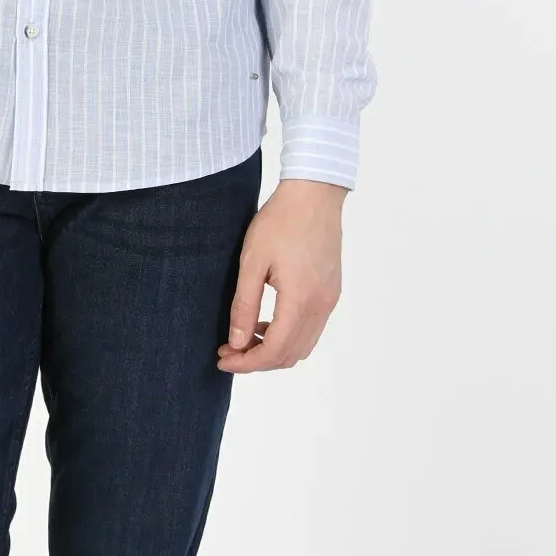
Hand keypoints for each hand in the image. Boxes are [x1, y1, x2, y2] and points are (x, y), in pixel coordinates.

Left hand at [216, 178, 347, 373]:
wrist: (314, 193)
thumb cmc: (280, 221)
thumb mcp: (252, 262)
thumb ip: (245, 305)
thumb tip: (236, 341)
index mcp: (300, 300)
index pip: (274, 351)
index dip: (246, 362)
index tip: (223, 358)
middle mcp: (321, 306)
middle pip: (290, 355)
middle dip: (258, 360)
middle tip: (229, 350)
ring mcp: (330, 299)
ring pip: (303, 345)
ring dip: (275, 349)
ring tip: (245, 336)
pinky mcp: (332, 290)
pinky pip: (312, 328)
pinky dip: (290, 334)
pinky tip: (268, 320)